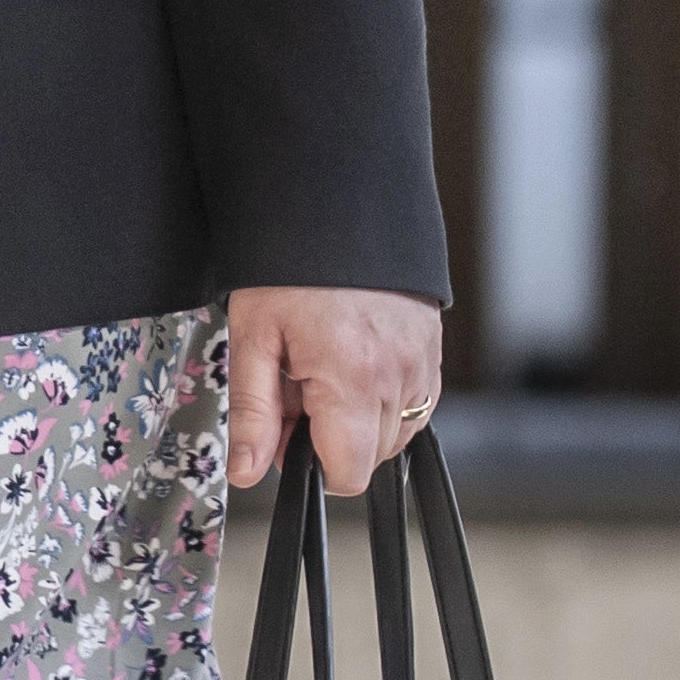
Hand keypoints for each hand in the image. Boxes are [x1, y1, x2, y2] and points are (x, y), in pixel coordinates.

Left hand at [223, 284, 443, 495]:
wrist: (333, 204)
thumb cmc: (289, 267)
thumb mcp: (253, 337)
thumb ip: (252, 412)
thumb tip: (246, 472)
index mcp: (352, 379)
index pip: (348, 474)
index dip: (310, 465)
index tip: (288, 431)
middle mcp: (398, 377)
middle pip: (370, 455)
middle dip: (330, 436)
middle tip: (297, 384)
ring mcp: (422, 363)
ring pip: (395, 432)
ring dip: (358, 417)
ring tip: (323, 366)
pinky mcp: (432, 349)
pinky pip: (416, 402)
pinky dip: (384, 396)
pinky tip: (351, 361)